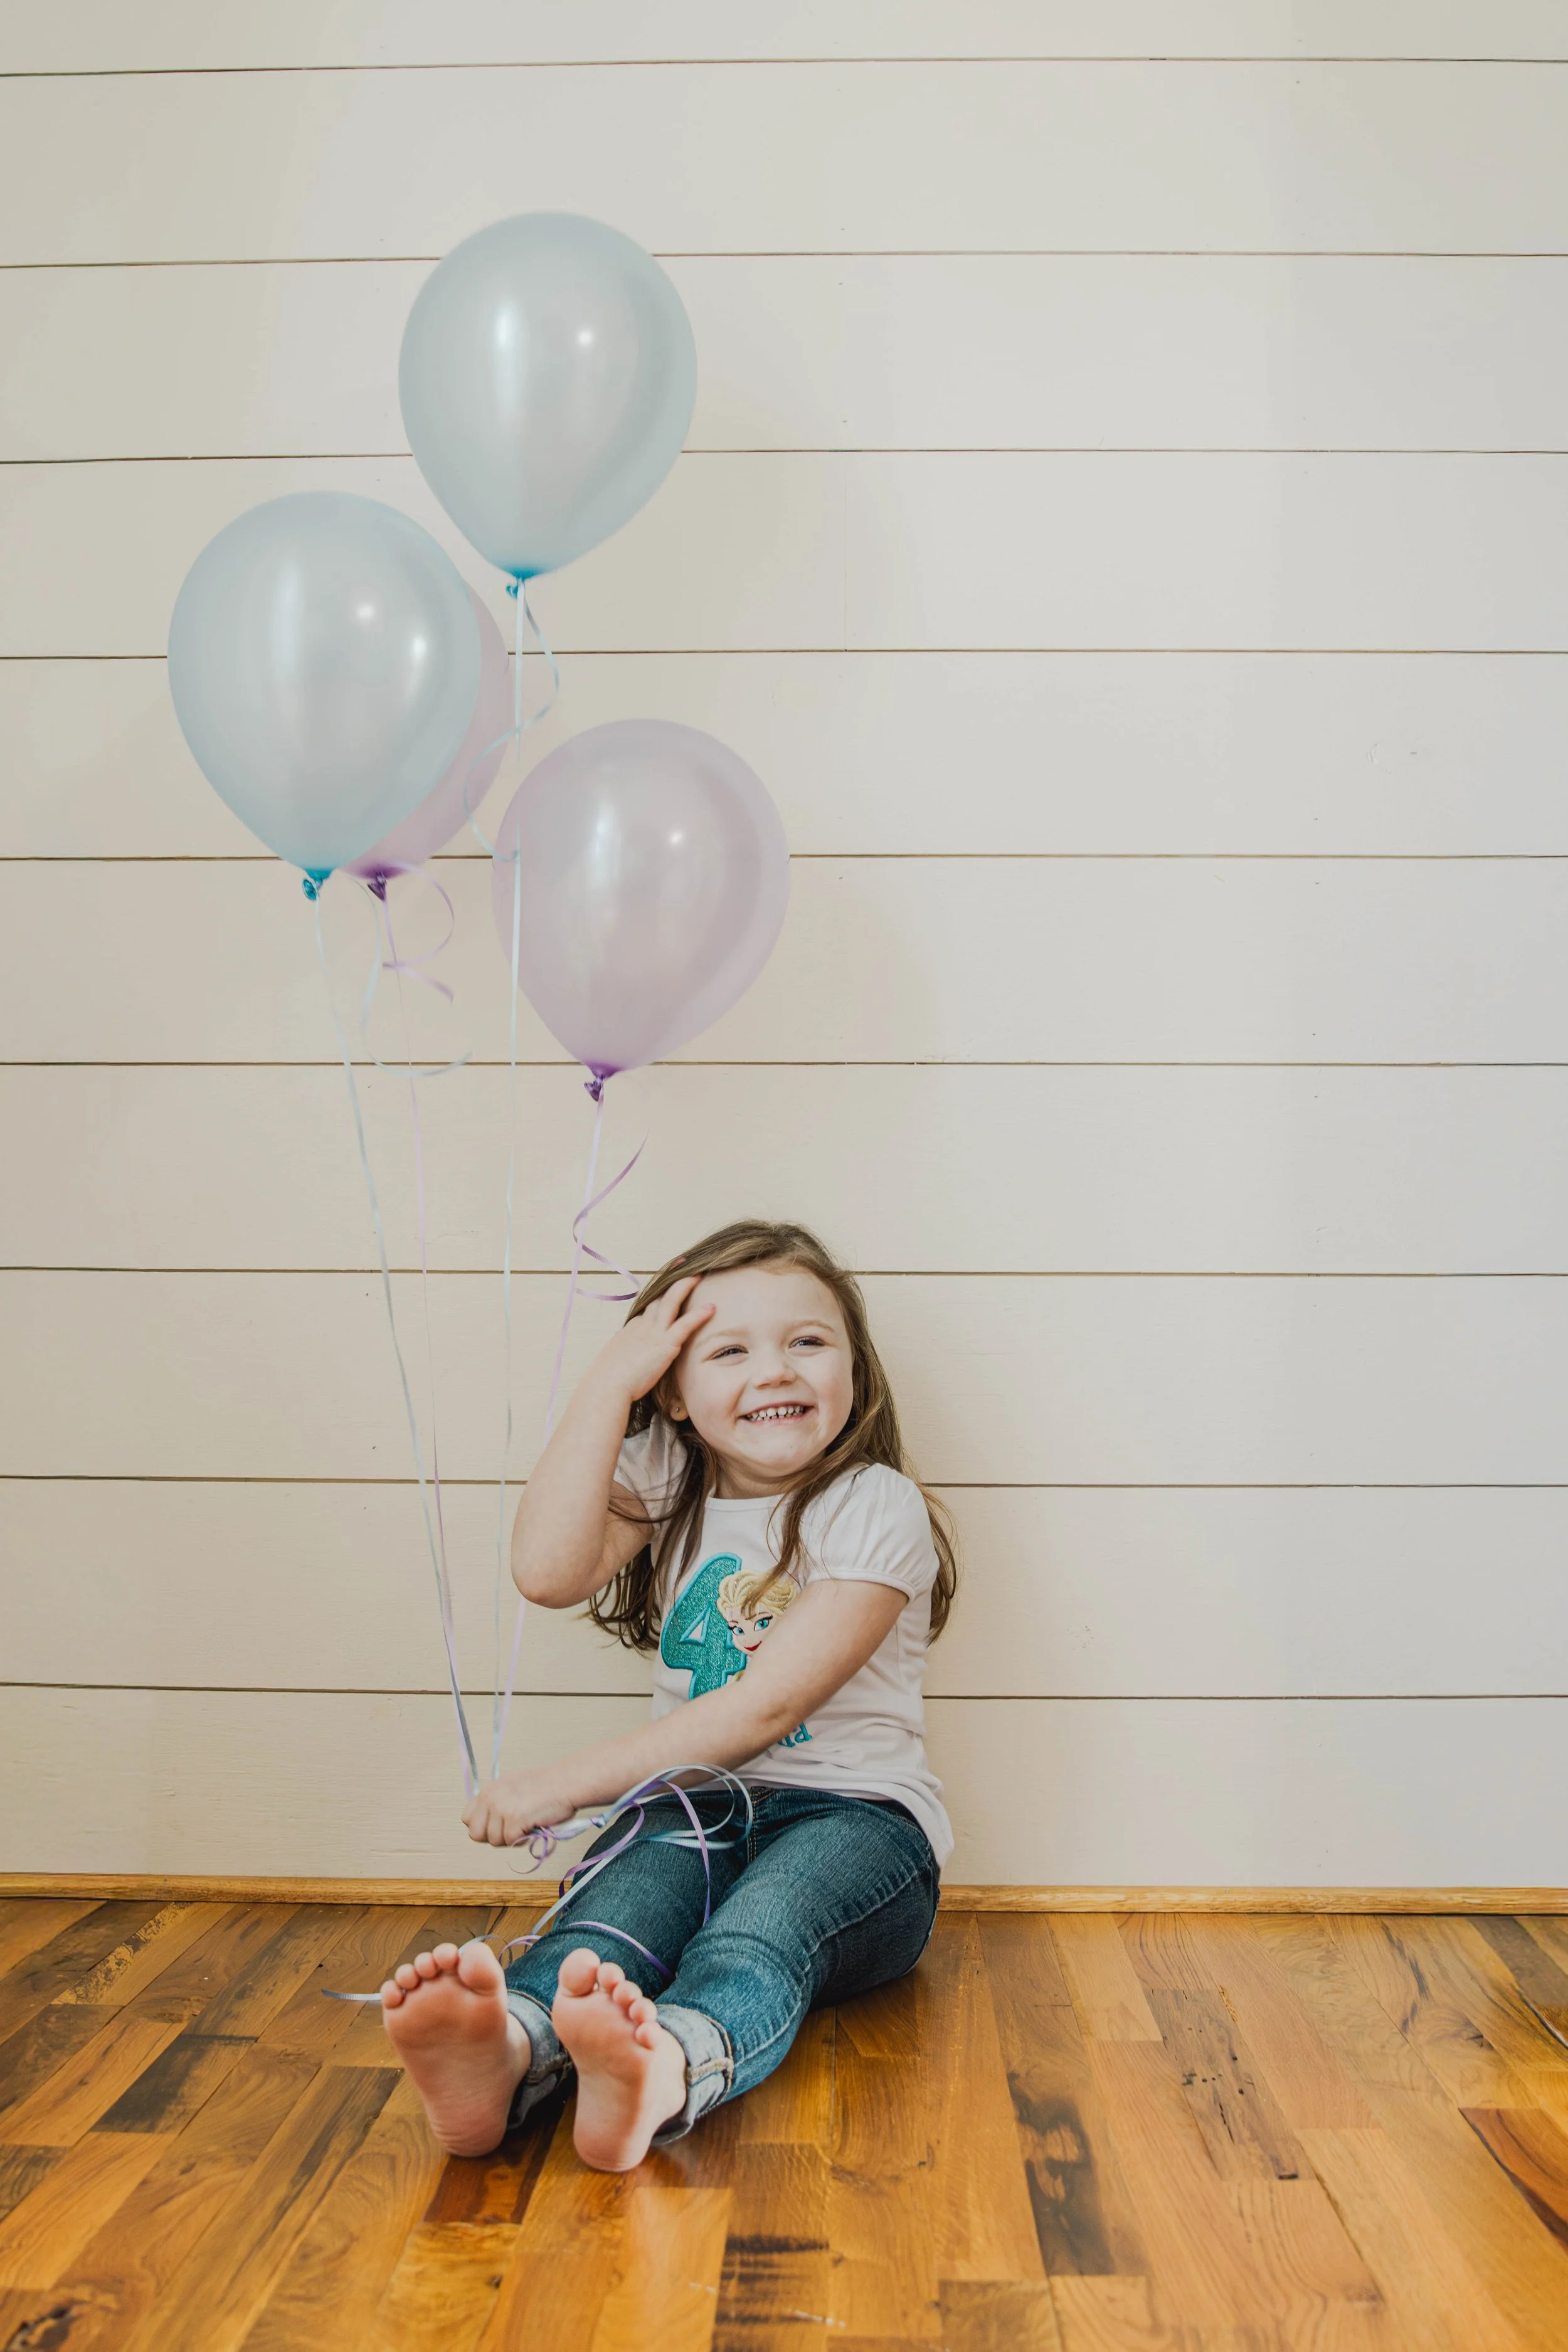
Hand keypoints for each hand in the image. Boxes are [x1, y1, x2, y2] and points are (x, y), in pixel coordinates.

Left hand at [463, 1768, 576, 1848]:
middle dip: (493, 1836)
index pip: (467, 1818)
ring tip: (525, 1825)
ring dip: (510, 1838)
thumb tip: (489, 1824)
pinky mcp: (514, 1819)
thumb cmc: (546, 1786)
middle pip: (476, 1834)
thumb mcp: (512, 1788)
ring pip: (494, 1841)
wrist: (566, 1783)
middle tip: (511, 1829)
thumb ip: (497, 1802)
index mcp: (488, 1790)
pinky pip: (510, 1842)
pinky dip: (523, 1839)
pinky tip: (532, 1827)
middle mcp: (490, 1797)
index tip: (498, 1825)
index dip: (482, 1826)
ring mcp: (501, 1808)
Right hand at [591, 1275, 714, 1405]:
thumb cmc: (608, 1379)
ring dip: (685, 1287)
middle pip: (659, 1297)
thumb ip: (627, 1355)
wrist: (607, 1385)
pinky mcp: (665, 1345)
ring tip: (698, 1275)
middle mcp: (643, 1325)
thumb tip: (629, 1359)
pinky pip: (685, 1325)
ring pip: (671, 1302)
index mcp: (633, 1328)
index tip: (670, 1288)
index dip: (660, 1297)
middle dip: (672, 1280)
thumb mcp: (616, 1360)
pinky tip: (711, 1308)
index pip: (649, 1308)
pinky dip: (699, 1314)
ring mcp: (654, 1333)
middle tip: (682, 1265)